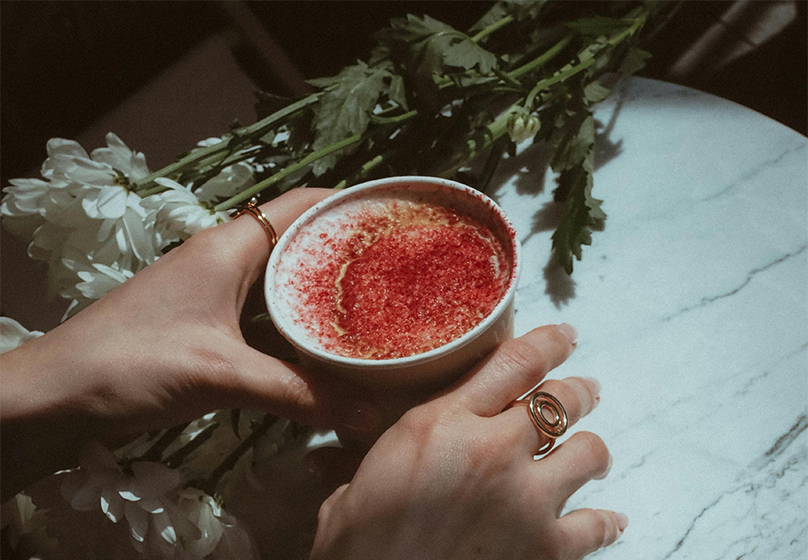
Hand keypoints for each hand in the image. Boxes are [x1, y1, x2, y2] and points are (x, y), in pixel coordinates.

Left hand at [0, 188, 379, 499]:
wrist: (53, 396)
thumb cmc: (131, 363)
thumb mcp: (221, 374)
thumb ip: (297, 393)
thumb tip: (369, 413)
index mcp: (229, 246)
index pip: (300, 205)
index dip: (350, 205)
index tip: (397, 220)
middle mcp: (224, 260)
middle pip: (297, 243)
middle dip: (345, 255)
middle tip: (398, 273)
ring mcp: (214, 293)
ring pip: (280, 283)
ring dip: (320, 296)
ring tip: (374, 310)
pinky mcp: (206, 325)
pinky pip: (264, 317)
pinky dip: (295, 329)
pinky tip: (322, 350)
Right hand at [310, 325, 625, 559]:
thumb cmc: (360, 536)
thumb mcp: (376, 463)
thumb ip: (416, 435)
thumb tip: (428, 435)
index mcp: (446, 421)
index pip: (515, 362)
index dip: (550, 343)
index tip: (566, 335)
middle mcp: (493, 450)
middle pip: (560, 401)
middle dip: (578, 390)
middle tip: (584, 390)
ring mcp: (525, 500)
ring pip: (587, 452)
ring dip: (592, 449)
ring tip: (591, 450)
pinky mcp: (544, 548)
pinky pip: (595, 526)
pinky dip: (607, 522)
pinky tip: (612, 519)